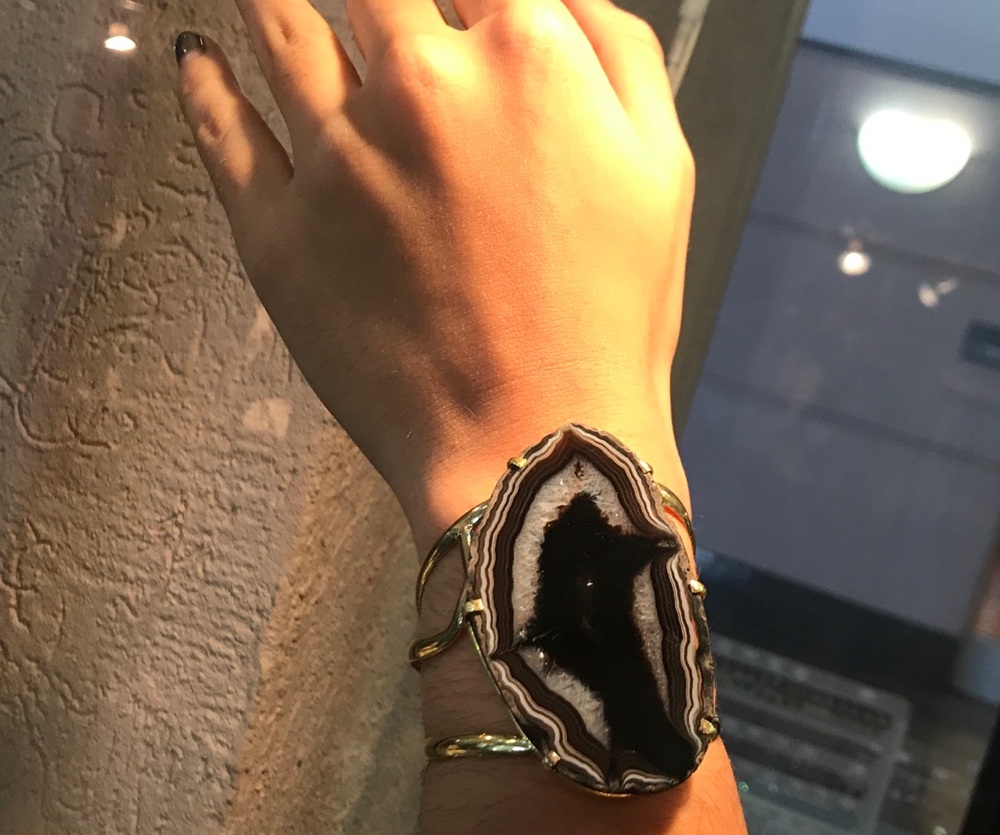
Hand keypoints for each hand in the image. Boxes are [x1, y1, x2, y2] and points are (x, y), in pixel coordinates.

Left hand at [174, 0, 694, 553]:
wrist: (535, 443)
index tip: (449, 8)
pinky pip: (219, 132)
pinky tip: (199, 60)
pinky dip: (203, 82)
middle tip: (367, 13)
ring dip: (272, 1)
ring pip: (281, 30)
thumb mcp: (663, 169)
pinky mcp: (277, 231)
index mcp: (521, 56)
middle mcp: (418, 84)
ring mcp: (336, 156)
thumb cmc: (611, 320)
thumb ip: (613, 51)